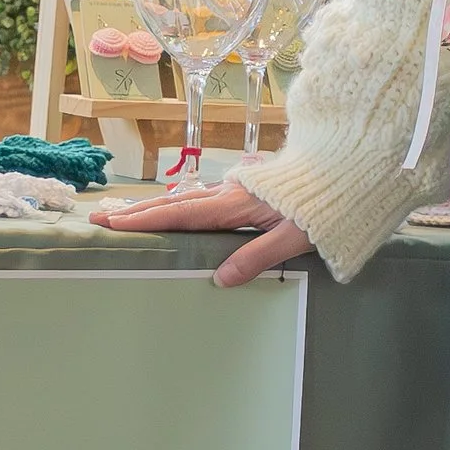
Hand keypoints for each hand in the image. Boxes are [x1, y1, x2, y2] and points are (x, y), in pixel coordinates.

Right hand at [91, 178, 312, 287]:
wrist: (350, 170)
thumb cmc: (327, 206)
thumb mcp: (295, 237)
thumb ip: (258, 257)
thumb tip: (220, 279)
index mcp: (236, 204)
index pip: (181, 215)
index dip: (145, 222)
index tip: (111, 225)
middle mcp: (231, 192)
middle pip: (175, 203)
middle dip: (137, 213)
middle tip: (99, 217)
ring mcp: (239, 187)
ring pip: (188, 198)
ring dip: (156, 207)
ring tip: (127, 216)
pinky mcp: (249, 187)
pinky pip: (205, 196)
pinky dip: (181, 204)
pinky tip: (177, 209)